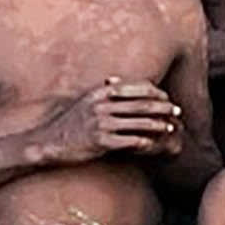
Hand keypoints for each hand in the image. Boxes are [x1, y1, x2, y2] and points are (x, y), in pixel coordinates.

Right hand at [54, 79, 178, 160]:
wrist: (47, 143)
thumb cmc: (68, 123)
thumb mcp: (84, 101)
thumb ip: (102, 92)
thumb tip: (115, 80)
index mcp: (100, 94)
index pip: (137, 88)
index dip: (156, 93)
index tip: (168, 97)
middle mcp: (102, 106)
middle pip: (143, 104)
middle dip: (164, 107)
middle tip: (177, 111)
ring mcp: (101, 123)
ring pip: (140, 123)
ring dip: (159, 125)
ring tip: (170, 128)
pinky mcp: (100, 141)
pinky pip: (129, 141)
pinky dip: (144, 142)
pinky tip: (153, 144)